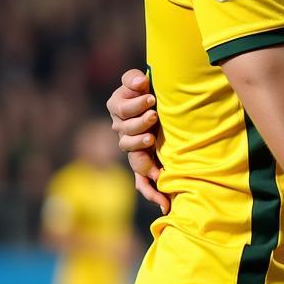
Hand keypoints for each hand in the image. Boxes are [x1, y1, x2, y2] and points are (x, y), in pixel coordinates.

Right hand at [106, 69, 168, 213]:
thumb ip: (133, 80)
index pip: (121, 109)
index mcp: (120, 110)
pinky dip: (152, 192)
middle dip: (139, 124)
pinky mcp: (144, 165)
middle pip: (126, 133)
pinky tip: (164, 203)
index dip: (134, 105)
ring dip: (143, 154)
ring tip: (153, 144)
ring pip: (133, 157)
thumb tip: (139, 81)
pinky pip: (143, 182)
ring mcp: (133, 150)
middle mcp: (123, 132)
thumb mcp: (140, 83)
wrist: (164, 109)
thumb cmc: (152, 92)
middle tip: (154, 116)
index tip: (152, 99)